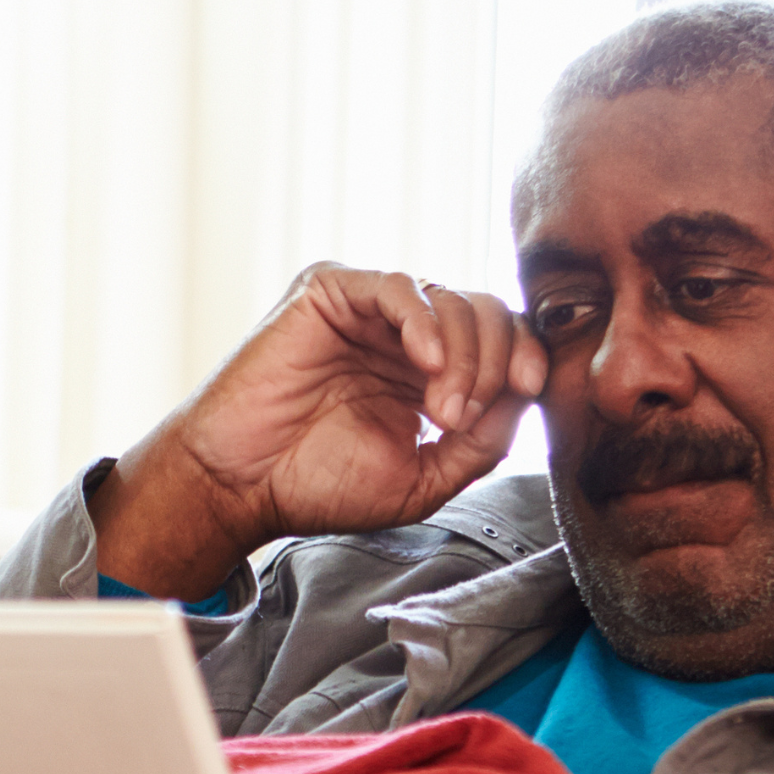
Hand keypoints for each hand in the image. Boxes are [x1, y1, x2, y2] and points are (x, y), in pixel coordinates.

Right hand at [90, 267, 552, 599]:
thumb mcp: (425, 479)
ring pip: (452, 299)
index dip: (527, 358)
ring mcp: (368, 309)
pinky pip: (398, 287)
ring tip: (440, 412)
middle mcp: (403, 333)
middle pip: (488, 312)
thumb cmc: (319, 485)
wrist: (242, 486)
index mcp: (428, 372)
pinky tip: (425, 366)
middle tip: (463, 418)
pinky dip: (425, 323)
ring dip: (464, 357)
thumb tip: (526, 398)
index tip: (531, 392)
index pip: (503, 340)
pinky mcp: (330, 292)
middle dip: (496, 363)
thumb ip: (482, 443)